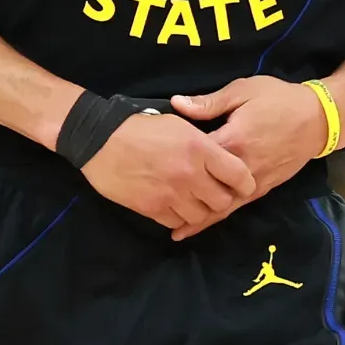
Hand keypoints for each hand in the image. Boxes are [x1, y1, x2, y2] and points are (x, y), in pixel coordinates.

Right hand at [79, 112, 255, 236]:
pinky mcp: (152, 208)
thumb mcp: (178, 123)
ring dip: (198, 210)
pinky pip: (176, 222)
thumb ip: (203, 141)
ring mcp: (171, 193)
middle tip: (213, 192)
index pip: (238, 175)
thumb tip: (222, 156)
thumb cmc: (141, 126)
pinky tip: (172, 204)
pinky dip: (177, 216)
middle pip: (222, 202)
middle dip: (220, 199)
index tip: (241, 185)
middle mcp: (190, 173)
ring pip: (200, 216)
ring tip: (191, 199)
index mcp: (200, 148)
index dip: (244, 183)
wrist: (100, 139)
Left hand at [171, 77, 329, 238]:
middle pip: (208, 190)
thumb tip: (176, 104)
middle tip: (155, 209)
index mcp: (235, 141)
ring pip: (224, 206)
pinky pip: (239, 206)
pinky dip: (222, 217)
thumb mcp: (243, 91)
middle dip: (184, 200)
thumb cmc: (279, 99)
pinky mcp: (265, 188)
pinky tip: (208, 223)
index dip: (176, 162)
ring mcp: (256, 182)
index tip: (153, 165)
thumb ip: (209, 103)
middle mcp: (244, 168)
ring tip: (177, 230)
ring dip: (201, 219)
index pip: (198, 158)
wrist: (319, 118)